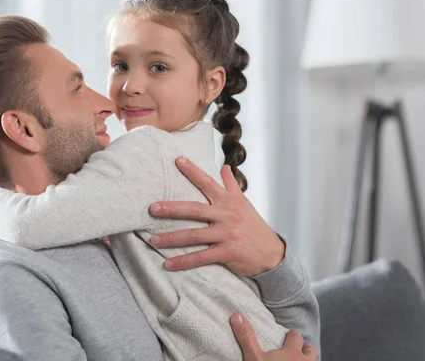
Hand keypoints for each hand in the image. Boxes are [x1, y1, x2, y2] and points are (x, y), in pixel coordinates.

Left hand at [149, 156, 284, 276]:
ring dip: (172, 238)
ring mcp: (227, 234)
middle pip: (195, 209)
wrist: (272, 253)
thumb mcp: (244, 203)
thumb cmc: (254, 226)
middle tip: (152, 208)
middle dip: (172, 209)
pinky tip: (168, 264)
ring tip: (153, 240)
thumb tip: (224, 166)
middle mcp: (227, 215)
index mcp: (229, 201)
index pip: (208, 182)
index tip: (177, 160)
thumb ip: (231, 185)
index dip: (193, 171)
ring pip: (194, 235)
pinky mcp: (227, 252)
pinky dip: (183, 261)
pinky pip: (201, 257)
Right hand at [230, 314, 318, 360]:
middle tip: (297, 348)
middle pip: (311, 351)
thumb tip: (236, 316)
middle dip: (305, 348)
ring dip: (307, 360)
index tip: (287, 335)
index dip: (291, 335)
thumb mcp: (253, 359)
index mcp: (292, 352)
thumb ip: (246, 338)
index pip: (295, 337)